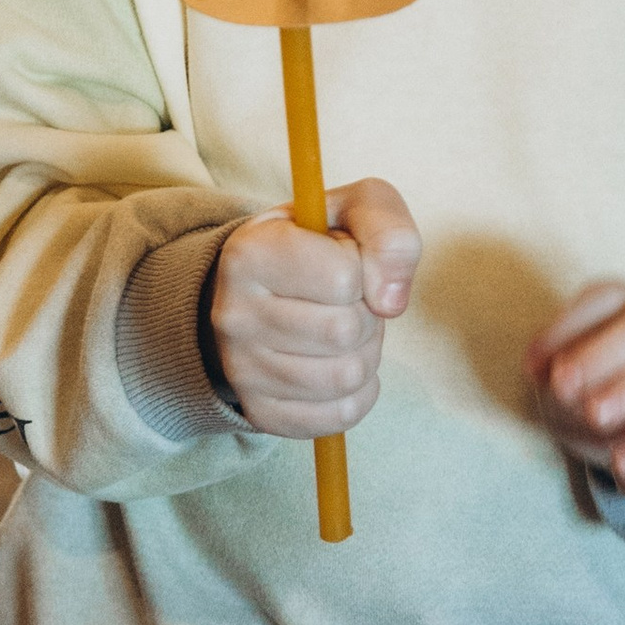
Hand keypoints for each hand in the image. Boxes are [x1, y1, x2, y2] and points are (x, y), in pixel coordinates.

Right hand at [209, 179, 419, 437]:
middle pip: (345, 331)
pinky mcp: (261, 411)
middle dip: (366, 314)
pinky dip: (359, 392)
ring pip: (346, 377)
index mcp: (249, 253)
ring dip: (365, 352)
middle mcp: (234, 314)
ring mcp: (242, 369)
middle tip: (346, 299)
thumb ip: (388, 232)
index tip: (341, 259)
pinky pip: (340, 415)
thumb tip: (390, 301)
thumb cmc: (318, 243)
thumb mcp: (355, 209)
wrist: (263, 288)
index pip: (344, 278)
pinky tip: (339, 363)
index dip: (361, 267)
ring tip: (343, 328)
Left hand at [527, 282, 624, 523]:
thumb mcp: (569, 397)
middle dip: (605, 350)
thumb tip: (560, 384)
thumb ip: (561, 386)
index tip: (531, 366)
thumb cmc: (606, 410)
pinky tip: (621, 462)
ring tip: (594, 416)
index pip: (609, 297)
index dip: (568, 325)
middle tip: (563, 388)